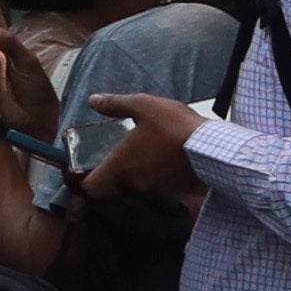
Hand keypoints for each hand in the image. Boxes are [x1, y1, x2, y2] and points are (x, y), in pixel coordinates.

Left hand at [77, 91, 207, 202]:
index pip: (89, 189)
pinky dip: (145, 173)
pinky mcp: (172, 189)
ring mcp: (153, 189)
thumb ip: (115, 104)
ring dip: (125, 173)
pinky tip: (152, 154)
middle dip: (101, 175)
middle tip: (102, 155)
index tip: (76, 167)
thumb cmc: (173, 127)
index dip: (78, 181)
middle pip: (108, 189)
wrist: (214, 149)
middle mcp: (133, 184)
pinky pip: (149, 185)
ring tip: (129, 150)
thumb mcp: (141, 106)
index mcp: (119, 168)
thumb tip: (93, 100)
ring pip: (129, 187)